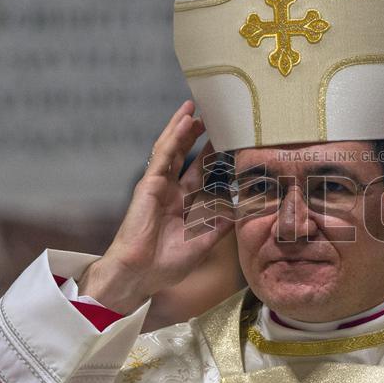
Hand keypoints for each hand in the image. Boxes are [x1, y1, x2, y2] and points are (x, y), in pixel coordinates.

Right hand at [79, 101, 233, 312]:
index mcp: (185, 204)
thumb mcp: (204, 241)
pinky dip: (174, 136)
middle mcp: (173, 191)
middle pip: (188, 155)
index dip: (214, 155)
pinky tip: (184, 120)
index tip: (230, 140)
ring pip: (174, 148)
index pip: (202, 173)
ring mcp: (160, 185)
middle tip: (215, 115)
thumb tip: (242, 209)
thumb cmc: (166, 264)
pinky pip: (164, 156)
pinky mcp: (149, 184)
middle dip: (200, 135)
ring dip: (184, 127)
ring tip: (196, 107)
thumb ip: (221, 224)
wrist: (141, 274)